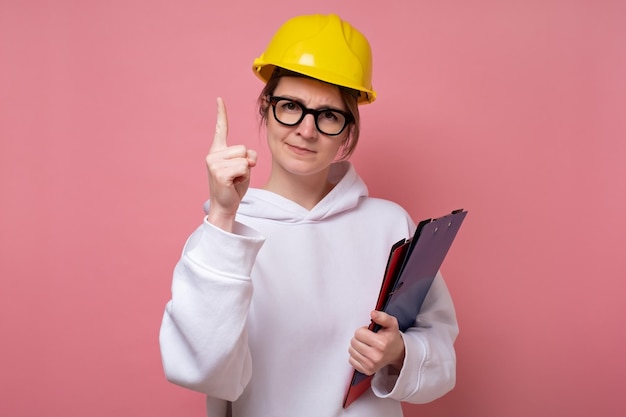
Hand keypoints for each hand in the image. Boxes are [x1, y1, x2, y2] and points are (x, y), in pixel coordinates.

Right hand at [205, 97, 256, 230]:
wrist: (225, 205)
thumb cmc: (234, 186)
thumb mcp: (243, 167)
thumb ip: (247, 156)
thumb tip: (249, 158)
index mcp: (217, 150)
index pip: (220, 129)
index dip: (221, 113)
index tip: (219, 99)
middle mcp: (212, 154)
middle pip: (243, 148)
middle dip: (247, 162)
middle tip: (236, 175)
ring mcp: (214, 163)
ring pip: (245, 159)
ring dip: (245, 171)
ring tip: (235, 180)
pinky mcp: (219, 173)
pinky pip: (244, 168)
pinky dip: (244, 177)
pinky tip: (233, 184)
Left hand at [348, 311, 405, 374]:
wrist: (397, 353)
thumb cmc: (391, 338)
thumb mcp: (391, 324)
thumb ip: (382, 317)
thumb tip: (373, 313)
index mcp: (381, 343)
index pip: (359, 333)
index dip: (363, 330)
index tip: (370, 332)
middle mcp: (376, 356)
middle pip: (353, 342)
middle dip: (359, 338)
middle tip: (368, 339)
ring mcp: (371, 365)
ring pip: (351, 351)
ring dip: (357, 346)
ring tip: (366, 345)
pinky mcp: (367, 370)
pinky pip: (351, 360)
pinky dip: (356, 355)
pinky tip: (364, 353)